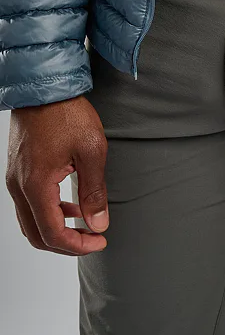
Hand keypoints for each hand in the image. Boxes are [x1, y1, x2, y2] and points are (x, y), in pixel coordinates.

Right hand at [5, 95, 108, 255]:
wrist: (44, 89)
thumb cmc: (68, 115)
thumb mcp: (91, 152)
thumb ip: (94, 191)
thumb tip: (98, 223)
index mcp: (36, 186)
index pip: (52, 234)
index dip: (77, 245)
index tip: (99, 241)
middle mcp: (19, 187)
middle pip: (36, 235)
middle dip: (66, 244)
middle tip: (93, 239)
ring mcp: (14, 179)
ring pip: (30, 221)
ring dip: (57, 228)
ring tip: (86, 223)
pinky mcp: (17, 171)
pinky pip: (29, 204)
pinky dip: (49, 212)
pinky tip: (70, 204)